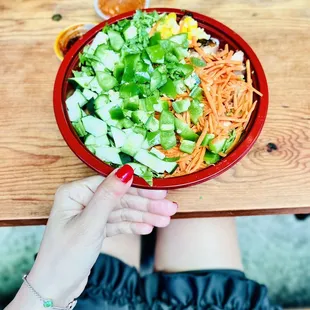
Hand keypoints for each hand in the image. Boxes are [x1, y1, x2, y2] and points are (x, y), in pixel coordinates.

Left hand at [8, 165, 176, 308]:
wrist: (54, 289)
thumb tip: (126, 171)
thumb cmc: (64, 256)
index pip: (112, 184)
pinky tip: (147, 227)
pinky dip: (133, 226)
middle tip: (169, 207)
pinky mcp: (97, 228)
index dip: (137, 187)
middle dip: (145, 205)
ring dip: (144, 216)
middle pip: (120, 198)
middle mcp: (83, 200)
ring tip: (165, 220)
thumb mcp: (89, 224)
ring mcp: (91, 215)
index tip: (158, 192)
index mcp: (74, 193)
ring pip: (122, 211)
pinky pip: (118, 223)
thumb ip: (108, 197)